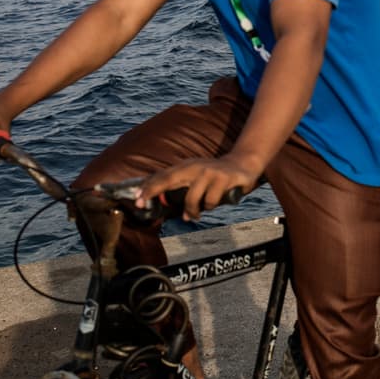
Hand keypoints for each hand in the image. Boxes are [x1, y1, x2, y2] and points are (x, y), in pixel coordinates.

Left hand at [135, 155, 260, 221]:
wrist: (244, 164)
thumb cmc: (216, 176)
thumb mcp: (198, 179)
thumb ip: (185, 192)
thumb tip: (175, 212)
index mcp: (187, 166)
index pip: (163, 175)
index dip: (148, 187)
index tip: (136, 198)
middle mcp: (195, 166)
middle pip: (168, 178)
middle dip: (151, 190)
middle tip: (140, 203)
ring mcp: (209, 171)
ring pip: (191, 198)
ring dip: (192, 211)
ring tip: (194, 215)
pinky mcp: (223, 178)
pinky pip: (210, 201)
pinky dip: (210, 206)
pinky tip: (215, 202)